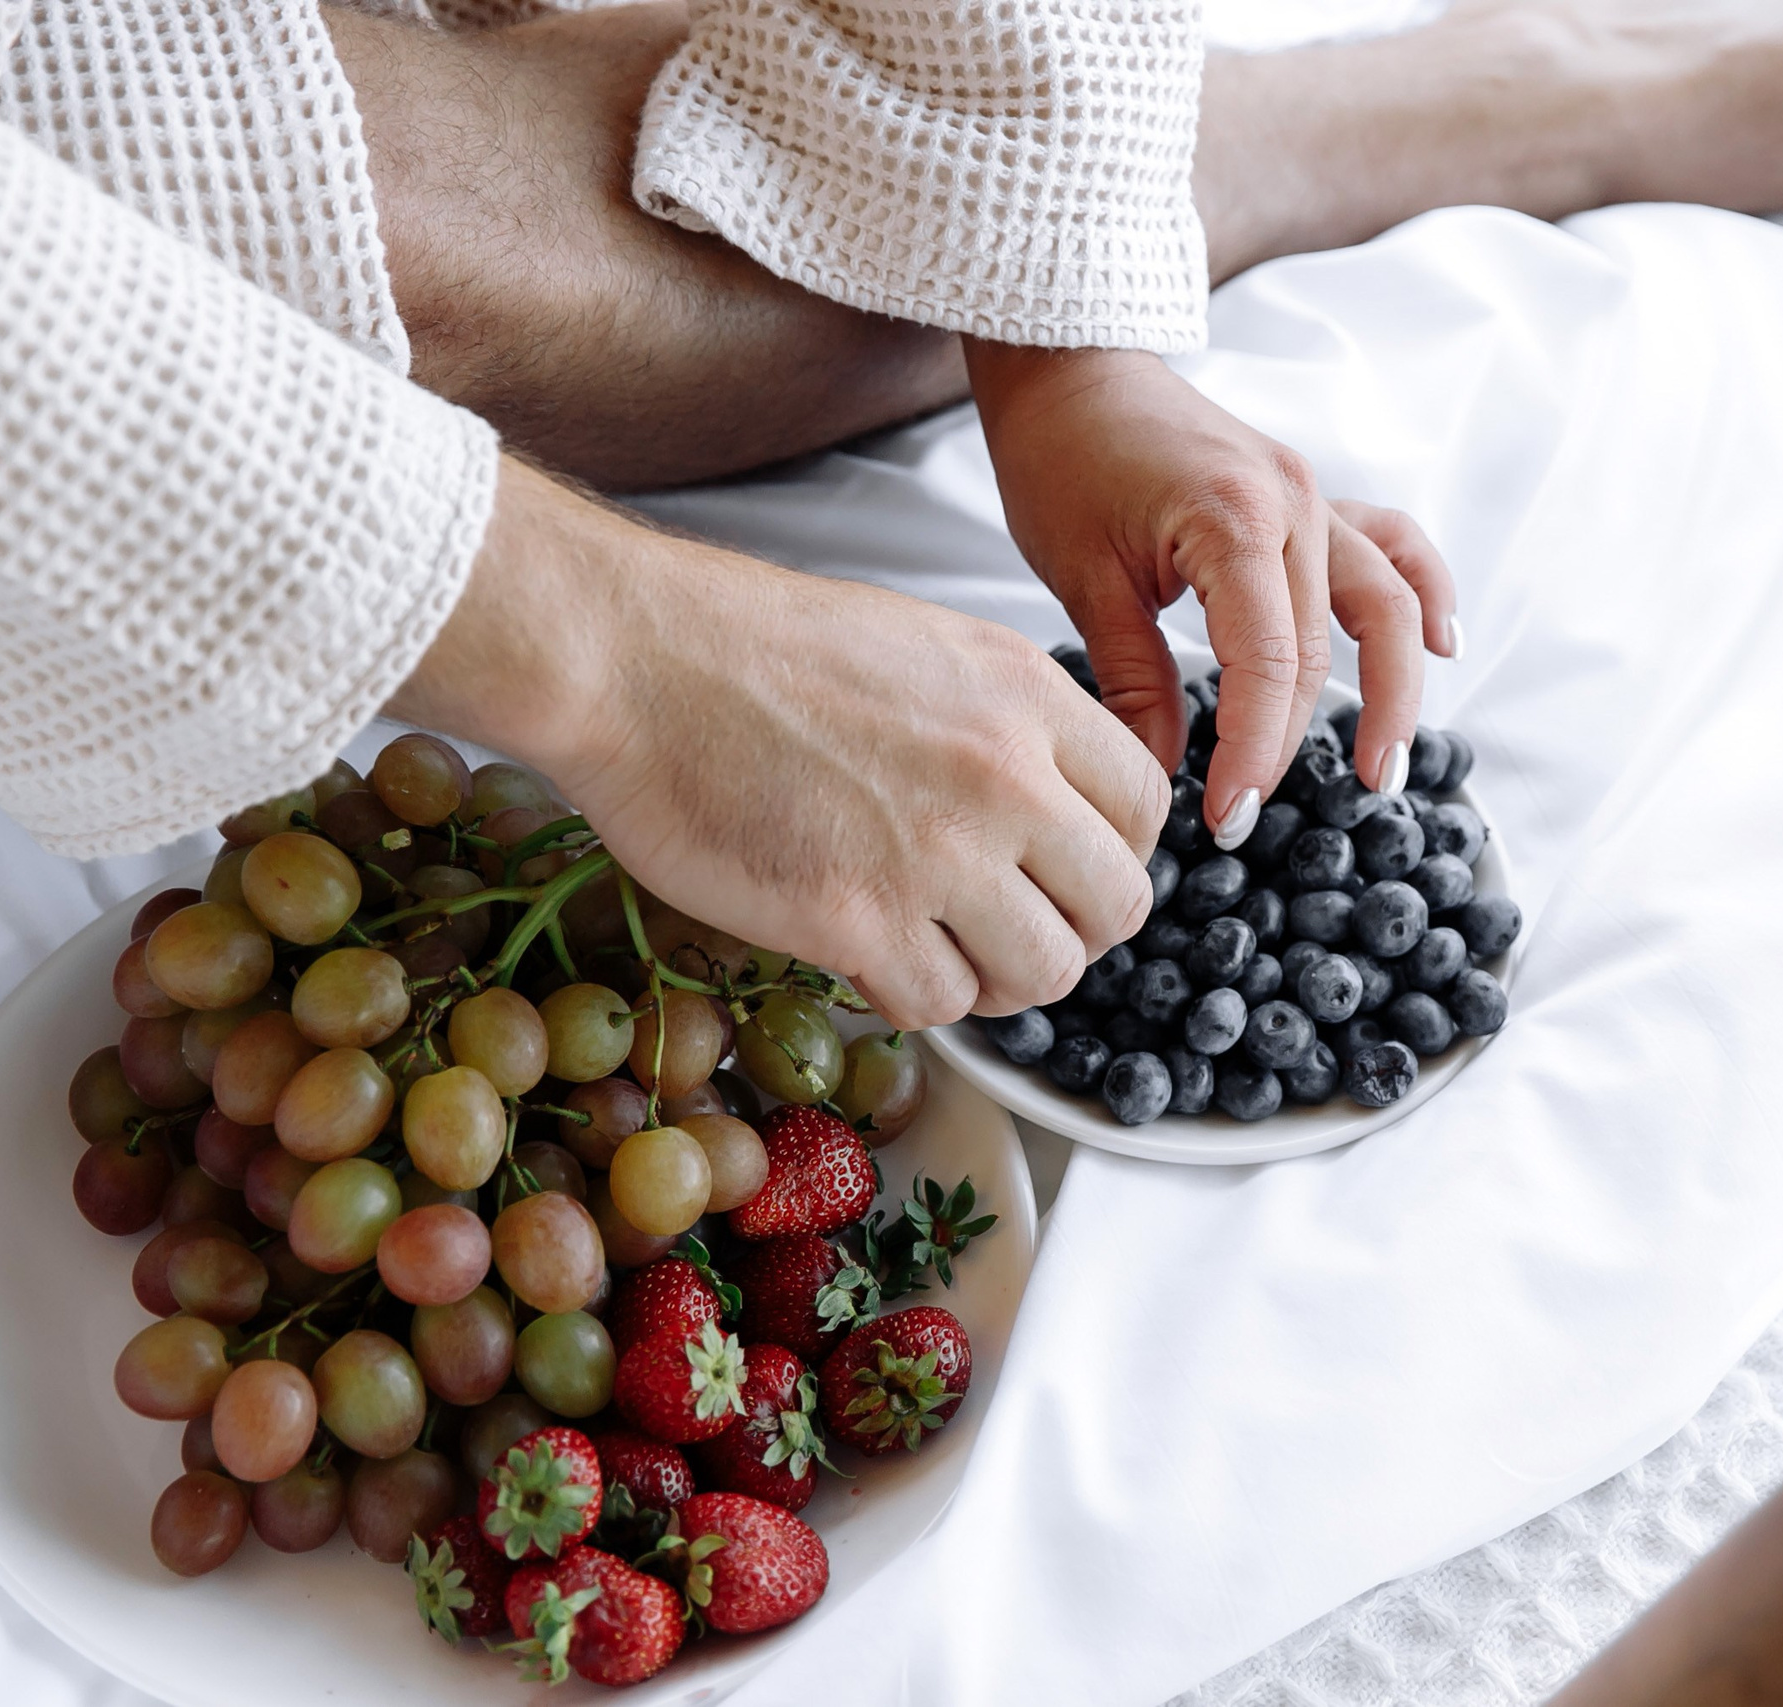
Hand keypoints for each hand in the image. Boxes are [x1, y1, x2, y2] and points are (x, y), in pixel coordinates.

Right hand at [392, 459, 1168, 1027]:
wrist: (637, 658)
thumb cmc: (758, 649)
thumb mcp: (930, 650)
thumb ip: (1009, 725)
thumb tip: (1056, 806)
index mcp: (1027, 698)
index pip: (1145, 807)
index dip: (1114, 854)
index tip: (1070, 870)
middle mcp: (1004, 776)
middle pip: (1118, 906)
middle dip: (1073, 931)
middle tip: (1013, 926)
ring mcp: (937, 855)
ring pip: (1044, 973)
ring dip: (1000, 978)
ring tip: (943, 949)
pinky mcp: (860, 921)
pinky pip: (943, 1004)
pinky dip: (914, 995)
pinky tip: (872, 954)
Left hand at [965, 343, 1457, 845]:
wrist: (1070, 371)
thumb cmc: (1062, 462)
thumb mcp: (1083, 580)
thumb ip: (1133, 679)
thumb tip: (1161, 772)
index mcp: (1234, 522)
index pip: (1268, 666)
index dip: (1253, 752)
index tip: (1226, 815)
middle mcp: (1293, 504)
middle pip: (1318, 653)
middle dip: (1288, 743)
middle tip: (1249, 814)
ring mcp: (1313, 496)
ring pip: (1384, 606)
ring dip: (1394, 692)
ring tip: (1385, 770)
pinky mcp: (1312, 496)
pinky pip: (1392, 546)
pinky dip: (1424, 594)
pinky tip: (1444, 646)